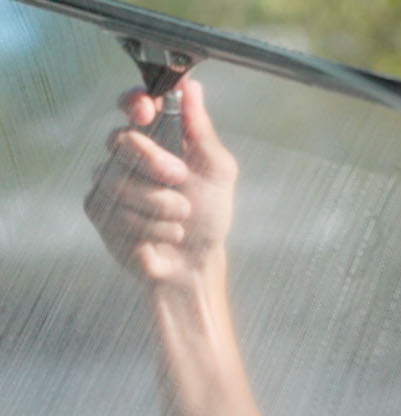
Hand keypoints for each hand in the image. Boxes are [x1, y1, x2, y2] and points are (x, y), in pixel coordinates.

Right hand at [85, 78, 237, 284]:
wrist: (198, 259)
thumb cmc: (209, 213)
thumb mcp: (217, 169)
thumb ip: (201, 129)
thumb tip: (191, 87)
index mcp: (158, 137)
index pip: (134, 105)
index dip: (134, 103)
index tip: (146, 111)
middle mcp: (129, 154)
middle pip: (121, 140)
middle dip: (153, 160)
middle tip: (179, 176)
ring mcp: (110, 181)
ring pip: (118, 179)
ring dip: (160, 203)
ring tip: (181, 215)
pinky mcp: (99, 209)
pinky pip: (114, 209)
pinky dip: (149, 225)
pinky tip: (164, 232)